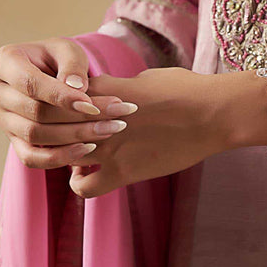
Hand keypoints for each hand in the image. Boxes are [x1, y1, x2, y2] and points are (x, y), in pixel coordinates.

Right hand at [0, 37, 139, 168]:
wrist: (50, 73)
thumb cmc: (58, 58)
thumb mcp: (67, 50)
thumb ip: (72, 65)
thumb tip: (78, 89)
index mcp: (3, 62)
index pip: (30, 84)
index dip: (62, 97)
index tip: (94, 105)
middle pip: (36, 112)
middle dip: (79, 117)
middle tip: (117, 117)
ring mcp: (2, 119)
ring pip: (35, 135)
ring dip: (75, 136)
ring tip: (110, 129)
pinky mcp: (13, 140)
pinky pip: (31, 158)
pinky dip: (60, 157)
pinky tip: (88, 149)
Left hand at [68, 65, 266, 197]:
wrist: (213, 115)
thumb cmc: (187, 90)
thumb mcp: (146, 78)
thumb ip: (120, 87)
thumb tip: (111, 92)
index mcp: (103, 91)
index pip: (59, 96)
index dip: (60, 104)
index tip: (70, 109)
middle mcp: (98, 118)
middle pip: (53, 125)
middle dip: (55, 130)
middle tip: (65, 135)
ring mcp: (108, 147)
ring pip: (63, 156)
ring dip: (65, 156)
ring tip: (77, 156)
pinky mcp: (123, 172)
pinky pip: (84, 188)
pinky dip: (80, 184)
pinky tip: (88, 176)